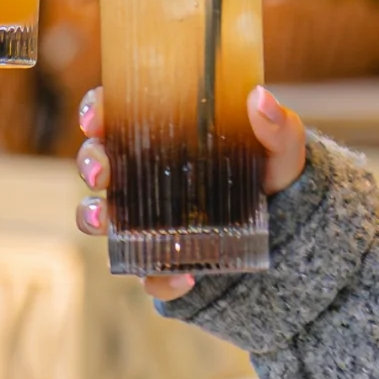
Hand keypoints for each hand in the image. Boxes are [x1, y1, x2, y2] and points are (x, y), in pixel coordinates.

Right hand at [74, 84, 305, 298]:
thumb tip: (260, 98)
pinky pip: (149, 274)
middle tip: (100, 172)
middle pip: (98, 162)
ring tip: (105, 219)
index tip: (95, 118)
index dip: (96, 112)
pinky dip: (161, 279)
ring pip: (102, 217)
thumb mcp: (282, 150)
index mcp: (162, 137)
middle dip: (89, 164)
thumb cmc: (273, 178)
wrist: (290, 234)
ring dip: (93, 217)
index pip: (115, 115)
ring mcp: (146, 220)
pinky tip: (185, 278)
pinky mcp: (163, 261)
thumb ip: (277, 127)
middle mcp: (142, 176)